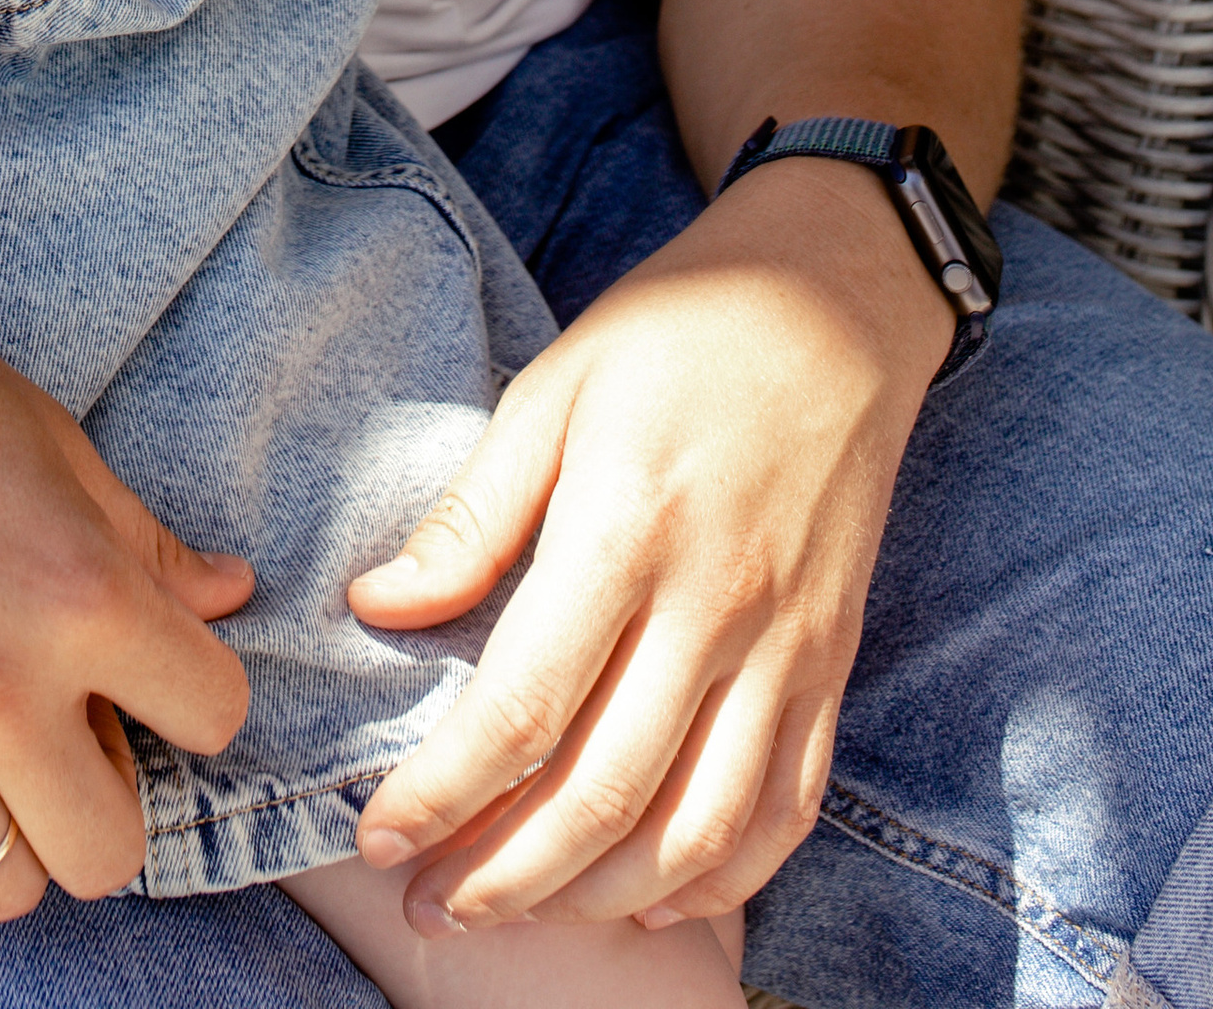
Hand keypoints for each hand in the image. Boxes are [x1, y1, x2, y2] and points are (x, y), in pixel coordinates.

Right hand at [0, 222, 252, 916]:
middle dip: (100, 795)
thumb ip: (141, 539)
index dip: (191, 690)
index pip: (214, 716)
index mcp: (84, 596)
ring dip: (1, 826)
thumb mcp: (48, 439)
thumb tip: (227, 596)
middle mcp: (2, 692)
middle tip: (60, 725)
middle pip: (107, 854)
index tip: (148, 666)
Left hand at [348, 167, 945, 934]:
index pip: (523, 708)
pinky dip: (719, 879)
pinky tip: (648, 897)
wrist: (835, 302)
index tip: (377, 839)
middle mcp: (716, 607)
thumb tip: (380, 608)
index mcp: (628, 530)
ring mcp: (787, 647)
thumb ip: (474, 512)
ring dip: (599, 898)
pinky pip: (786, 809)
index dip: (444, 796)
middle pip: (604, 795)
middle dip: (502, 878)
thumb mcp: (554, 385)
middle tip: (427, 908)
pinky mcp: (833, 664)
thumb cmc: (676, 334)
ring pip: (696, 829)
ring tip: (519, 911)